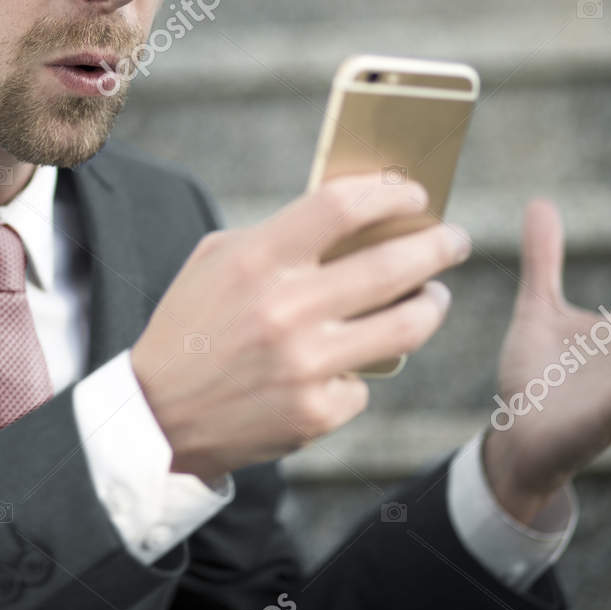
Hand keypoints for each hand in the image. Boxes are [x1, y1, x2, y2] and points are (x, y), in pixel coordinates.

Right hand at [130, 174, 471, 479]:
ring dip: (431, 305)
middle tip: (454, 242)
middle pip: (395, 265)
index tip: (415, 197)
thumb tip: (354, 215)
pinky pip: (365, 383)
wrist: (156, 414)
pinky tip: (347, 364)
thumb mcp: (217, 261)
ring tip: (432, 296)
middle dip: (439, 248)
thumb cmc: (190, 326)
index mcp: (258, 260)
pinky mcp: (316, 413)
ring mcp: (306, 365)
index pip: (343, 207)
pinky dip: (361, 371)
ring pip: (406, 326)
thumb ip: (278, 235)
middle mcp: (287, 310)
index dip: (390, 195)